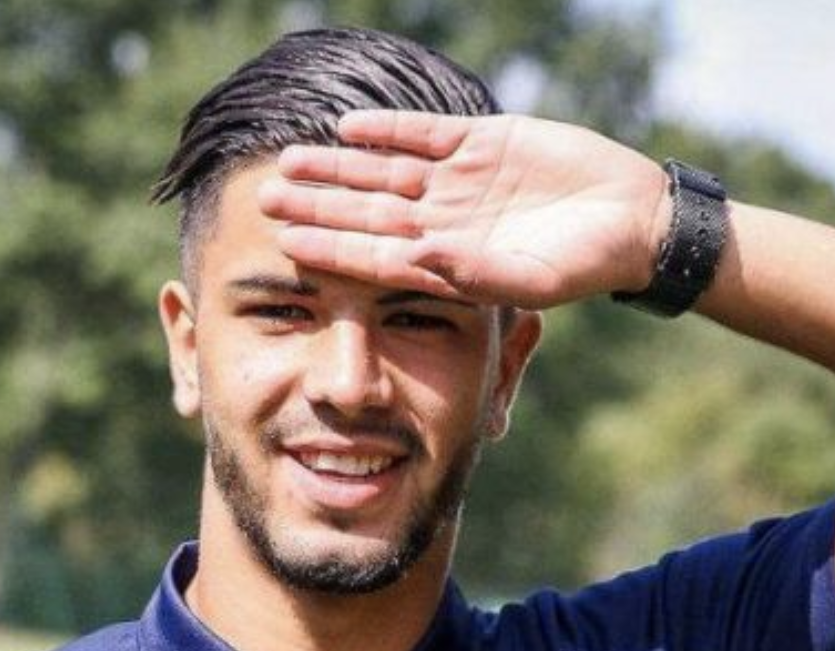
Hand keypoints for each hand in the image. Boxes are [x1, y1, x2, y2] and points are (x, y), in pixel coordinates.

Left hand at [258, 110, 669, 307]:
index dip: (329, 251)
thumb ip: (474, 272)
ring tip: (288, 161)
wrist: (631, 217)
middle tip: (265, 201)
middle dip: (317, 207)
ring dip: (337, 168)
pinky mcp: (480, 141)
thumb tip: (417, 255)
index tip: (285, 246)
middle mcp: (442, 222)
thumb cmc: (586, 262)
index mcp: (447, 262)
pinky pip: (422, 133)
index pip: (374, 258)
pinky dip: (386, 129)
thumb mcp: (532, 277)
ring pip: (382, 173)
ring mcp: (457, 181)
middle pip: (365, 214)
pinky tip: (347, 128)